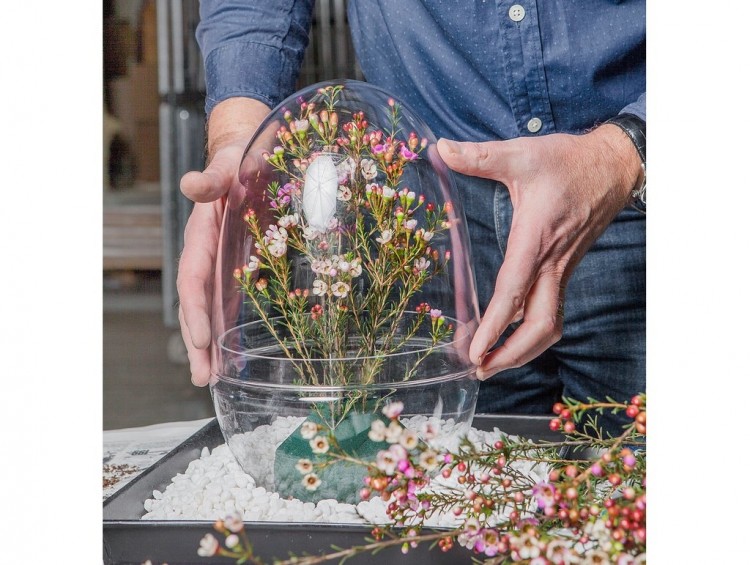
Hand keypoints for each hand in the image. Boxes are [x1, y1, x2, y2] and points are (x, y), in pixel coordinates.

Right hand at [177, 98, 269, 384]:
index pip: (194, 279)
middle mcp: (207, 255)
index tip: (202, 341)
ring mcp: (220, 264)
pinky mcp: (236, 266)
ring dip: (209, 344)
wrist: (246, 155)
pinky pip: (227, 301)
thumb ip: (212, 178)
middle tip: (202, 379)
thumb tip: (192, 184)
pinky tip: (232, 355)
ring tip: (210, 379)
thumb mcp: (228, 165)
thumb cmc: (237, 160)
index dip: (195, 310)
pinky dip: (226, 328)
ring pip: (210, 309)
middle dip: (198, 342)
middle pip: (197, 304)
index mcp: (202, 236)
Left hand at [437, 125, 642, 379]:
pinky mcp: (564, 270)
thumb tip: (441, 149)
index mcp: (536, 239)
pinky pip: (549, 311)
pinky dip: (529, 334)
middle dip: (511, 354)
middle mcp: (551, 263)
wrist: (613, 166)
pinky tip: (509, 338)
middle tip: (479, 369)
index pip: (513, 292)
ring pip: (548, 325)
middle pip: (539, 326)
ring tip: (490, 363)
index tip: (475, 350)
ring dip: (522, 350)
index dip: (494, 326)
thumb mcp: (522, 153)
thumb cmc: (567, 161)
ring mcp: (561, 270)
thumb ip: (480, 156)